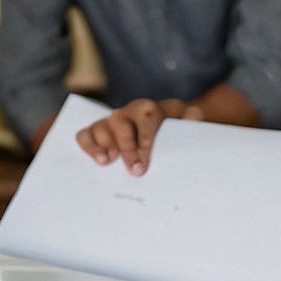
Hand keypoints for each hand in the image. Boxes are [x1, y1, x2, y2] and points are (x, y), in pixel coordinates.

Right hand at [76, 97, 200, 174]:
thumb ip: (191, 124)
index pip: (147, 115)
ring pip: (101, 125)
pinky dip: (89, 146)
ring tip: (110, 163)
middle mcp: (131, 112)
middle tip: (134, 171)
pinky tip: (101, 161)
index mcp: (154, 110)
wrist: (168, 139)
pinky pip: (85, 134)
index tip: (144, 160)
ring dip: (104, 145)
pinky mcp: (99, 132)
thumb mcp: (187, 131)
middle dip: (126, 147)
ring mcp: (113, 121)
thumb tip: (194, 116)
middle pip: (120, 120)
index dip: (144, 138)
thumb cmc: (177, 138)